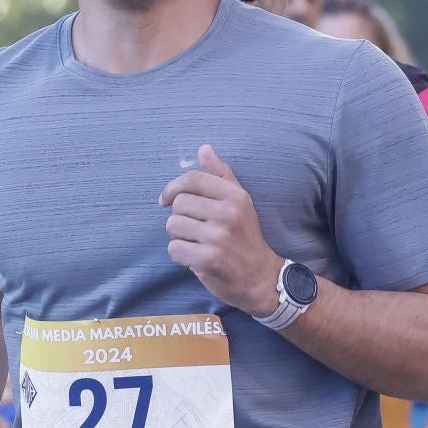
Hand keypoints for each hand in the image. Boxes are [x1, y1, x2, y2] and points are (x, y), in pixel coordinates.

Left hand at [157, 146, 281, 316]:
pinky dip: (180, 255)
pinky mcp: (207, 260)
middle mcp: (227, 213)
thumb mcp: (240, 202)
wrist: (261, 277)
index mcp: (234, 196)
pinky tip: (196, 258)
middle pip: (178, 204)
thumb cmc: (245, 236)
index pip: (192, 180)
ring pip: (173, 226)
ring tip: (198, 243)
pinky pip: (174, 248)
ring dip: (180, 237)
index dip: (172, 188)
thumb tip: (204, 149)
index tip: (166, 200)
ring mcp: (217, 237)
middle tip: (196, 229)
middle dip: (180, 217)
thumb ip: (221, 175)